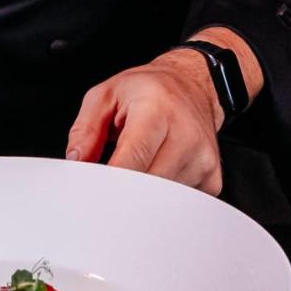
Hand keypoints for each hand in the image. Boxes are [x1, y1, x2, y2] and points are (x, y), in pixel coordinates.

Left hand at [65, 49, 224, 194]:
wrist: (192, 86)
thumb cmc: (148, 90)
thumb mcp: (105, 95)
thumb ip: (85, 129)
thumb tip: (77, 163)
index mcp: (157, 109)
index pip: (132, 160)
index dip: (108, 181)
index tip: (92, 189)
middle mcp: (186, 134)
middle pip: (148, 186)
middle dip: (123, 191)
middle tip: (109, 183)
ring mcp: (204, 159)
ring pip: (163, 201)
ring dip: (144, 193)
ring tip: (141, 165)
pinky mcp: (213, 179)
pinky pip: (180, 204)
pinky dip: (163, 197)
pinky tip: (160, 172)